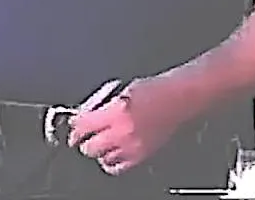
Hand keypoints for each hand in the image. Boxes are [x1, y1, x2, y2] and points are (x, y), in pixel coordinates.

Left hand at [67, 77, 183, 175]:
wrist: (180, 98)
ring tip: (98, 142)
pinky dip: (111, 161)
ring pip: (102, 159)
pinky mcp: (143, 155)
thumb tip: (87, 114)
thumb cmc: (157, 89)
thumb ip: (104, 104)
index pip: (84, 125)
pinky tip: (111, 153)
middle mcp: (124, 131)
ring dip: (97, 150)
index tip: (74, 124)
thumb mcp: (123, 89)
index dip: (75, 125)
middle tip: (82, 135)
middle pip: (89, 147)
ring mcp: (133, 146)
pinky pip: (118, 167)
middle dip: (83, 140)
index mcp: (118, 111)